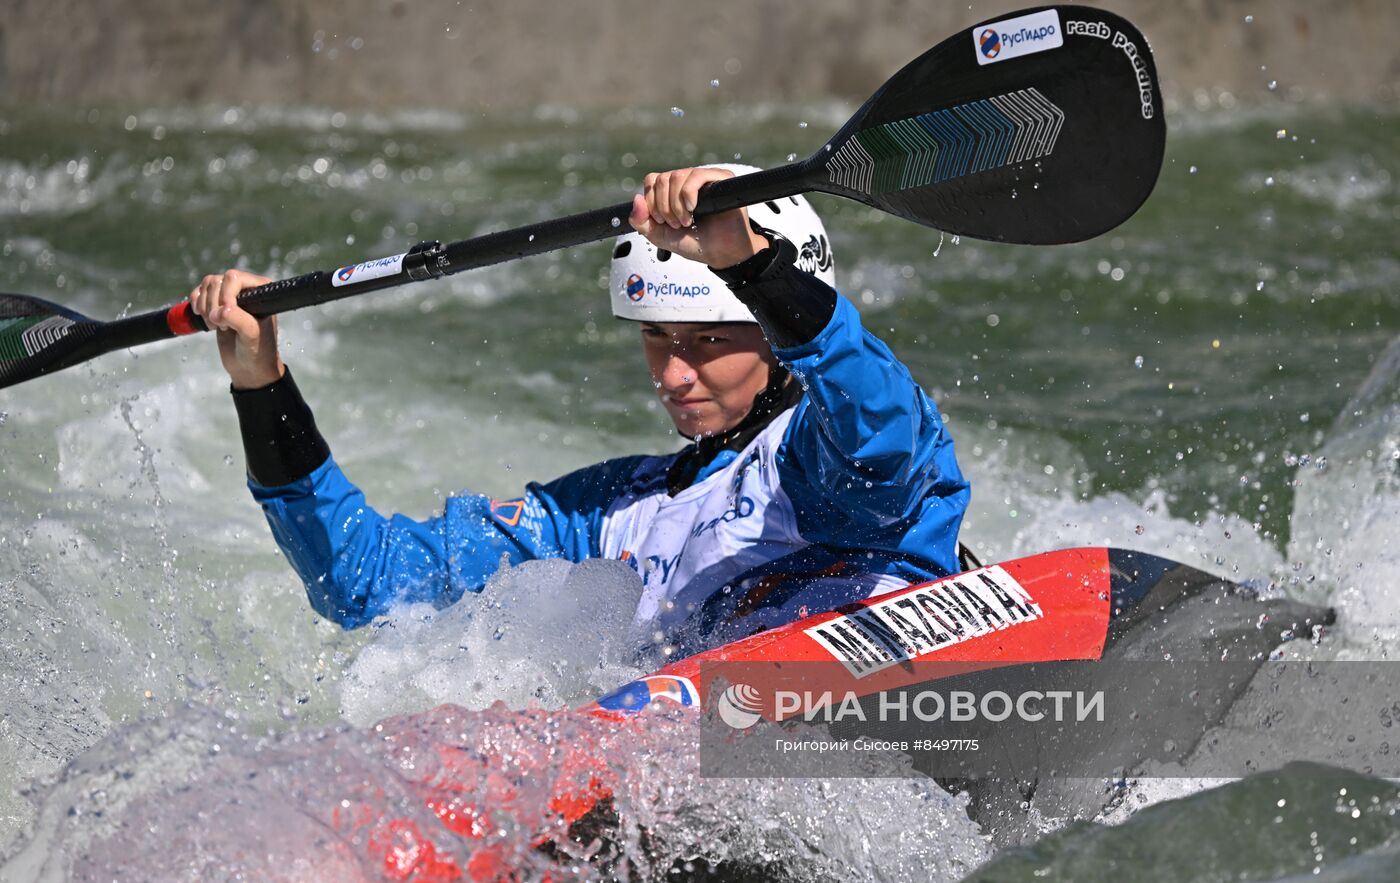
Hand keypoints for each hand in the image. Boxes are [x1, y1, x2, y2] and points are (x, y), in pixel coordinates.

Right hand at [188, 269, 284, 389]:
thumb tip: (218, 312)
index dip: (225, 296)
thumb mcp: (251, 335)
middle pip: (217, 281)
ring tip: (216, 325)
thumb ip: (238, 319)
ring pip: (206, 285)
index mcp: (260, 291)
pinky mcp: (216, 304)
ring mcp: (230, 295)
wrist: (248, 367)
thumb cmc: (257, 351)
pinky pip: (198, 292)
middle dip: (213, 305)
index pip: (234, 278)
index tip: (226, 317)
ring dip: (205, 307)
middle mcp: (246, 289)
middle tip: (223, 326)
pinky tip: (205, 319)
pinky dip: (196, 304)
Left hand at [629, 167, 769, 268]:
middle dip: (664, 207)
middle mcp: (687, 181)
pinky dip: (688, 195)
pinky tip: (693, 209)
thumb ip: (642, 222)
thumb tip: (636, 199)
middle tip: (677, 224)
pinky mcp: (721, 178)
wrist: (721, 254)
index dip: (652, 201)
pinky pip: (696, 176)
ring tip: (686, 221)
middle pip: (662, 179)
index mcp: (673, 191)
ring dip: (676, 204)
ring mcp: (704, 178)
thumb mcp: (660, 236)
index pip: (652, 180)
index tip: (662, 222)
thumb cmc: (695, 243)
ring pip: (676, 176)